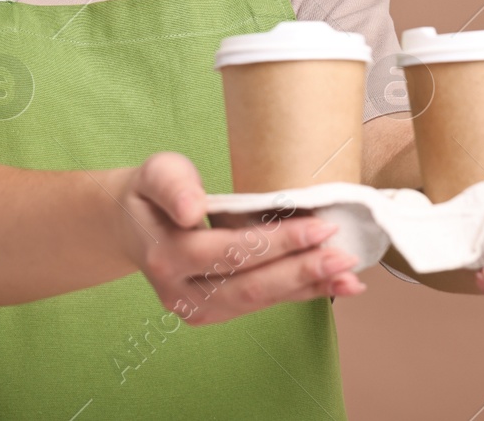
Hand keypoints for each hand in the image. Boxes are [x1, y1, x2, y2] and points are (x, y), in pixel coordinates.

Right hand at [112, 151, 366, 325]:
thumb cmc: (152, 192)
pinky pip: (262, 303)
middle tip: (344, 256)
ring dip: (307, 288)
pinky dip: (300, 293)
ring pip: (259, 301)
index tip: (319, 226)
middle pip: (249, 285)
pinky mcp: (215, 310)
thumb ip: (173, 186)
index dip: (278, 242)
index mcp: (165, 256)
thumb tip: (192, 209)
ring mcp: (197, 308)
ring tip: (350, 277)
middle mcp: (179, 292)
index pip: (229, 251)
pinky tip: (333, 287)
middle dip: (302, 271)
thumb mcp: (155, 173)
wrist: (134, 223)